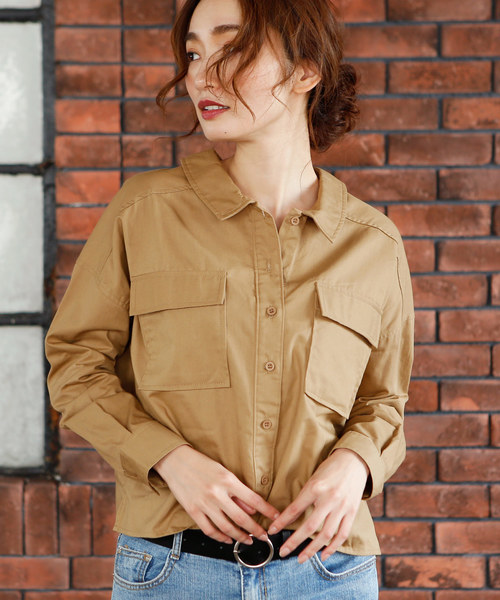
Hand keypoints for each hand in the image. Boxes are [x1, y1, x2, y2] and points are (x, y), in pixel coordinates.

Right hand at [154, 445, 279, 545]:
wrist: (176, 461)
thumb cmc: (201, 464)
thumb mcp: (223, 472)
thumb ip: (237, 491)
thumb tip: (252, 508)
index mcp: (228, 480)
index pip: (253, 499)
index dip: (267, 510)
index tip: (277, 517)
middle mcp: (217, 493)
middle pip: (241, 517)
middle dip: (256, 529)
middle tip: (264, 535)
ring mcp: (204, 504)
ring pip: (226, 527)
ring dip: (240, 536)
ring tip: (248, 540)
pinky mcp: (193, 511)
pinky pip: (209, 529)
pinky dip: (220, 537)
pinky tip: (228, 539)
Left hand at [267, 448, 368, 563]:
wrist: (354, 460)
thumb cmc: (331, 467)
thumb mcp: (314, 477)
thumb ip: (305, 495)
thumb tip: (291, 514)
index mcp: (316, 487)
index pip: (295, 509)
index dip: (282, 521)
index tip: (272, 531)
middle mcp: (329, 498)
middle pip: (310, 526)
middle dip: (294, 542)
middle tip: (283, 552)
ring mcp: (342, 507)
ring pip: (326, 535)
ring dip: (312, 549)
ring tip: (301, 558)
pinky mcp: (352, 512)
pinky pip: (342, 534)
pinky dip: (333, 547)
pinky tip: (323, 555)